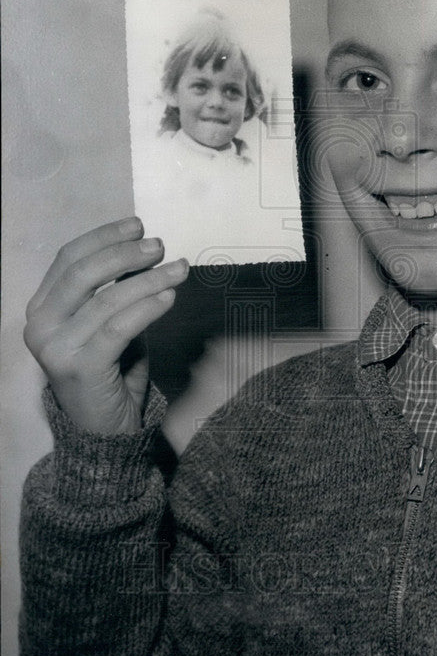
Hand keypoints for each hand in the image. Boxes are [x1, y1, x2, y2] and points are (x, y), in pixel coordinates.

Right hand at [23, 217, 188, 434]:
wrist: (102, 431)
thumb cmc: (110, 370)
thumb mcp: (109, 322)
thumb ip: (117, 290)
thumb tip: (147, 250)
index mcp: (41, 308)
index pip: (68, 258)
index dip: (104, 237)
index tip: (138, 225)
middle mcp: (39, 325)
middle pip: (83, 273)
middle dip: (125, 253)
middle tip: (159, 246)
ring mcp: (55, 348)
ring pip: (106, 299)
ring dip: (148, 279)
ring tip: (178, 269)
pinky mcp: (79, 368)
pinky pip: (118, 327)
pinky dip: (147, 307)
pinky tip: (169, 297)